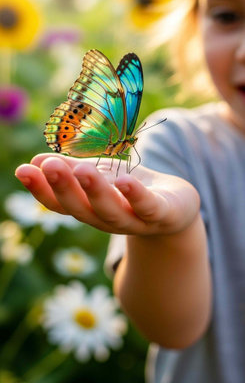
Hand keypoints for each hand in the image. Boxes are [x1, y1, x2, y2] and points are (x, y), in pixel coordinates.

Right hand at [15, 153, 199, 235]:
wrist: (175, 209)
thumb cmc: (131, 190)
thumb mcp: (101, 176)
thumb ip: (71, 170)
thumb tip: (35, 161)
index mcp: (90, 209)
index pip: (60, 203)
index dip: (41, 189)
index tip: (23, 170)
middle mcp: (107, 220)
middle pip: (82, 209)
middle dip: (64, 188)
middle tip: (48, 166)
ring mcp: (135, 221)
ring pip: (112, 211)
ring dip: (95, 192)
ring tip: (82, 170)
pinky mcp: (162, 214)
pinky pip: (148, 207)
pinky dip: (136, 196)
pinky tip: (124, 180)